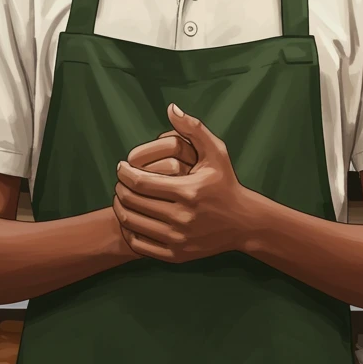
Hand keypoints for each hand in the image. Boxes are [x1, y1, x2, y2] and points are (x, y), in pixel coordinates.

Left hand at [113, 104, 251, 262]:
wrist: (243, 223)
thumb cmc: (226, 183)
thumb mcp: (216, 152)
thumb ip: (193, 128)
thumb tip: (171, 108)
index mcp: (188, 191)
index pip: (141, 182)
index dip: (125, 173)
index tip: (121, 166)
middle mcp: (182, 217)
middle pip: (133, 203)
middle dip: (120, 189)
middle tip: (119, 181)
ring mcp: (178, 239)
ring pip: (133, 224)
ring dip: (121, 208)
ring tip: (122, 197)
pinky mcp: (176, 256)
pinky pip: (139, 245)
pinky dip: (129, 231)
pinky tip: (131, 218)